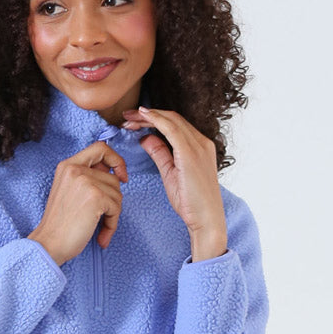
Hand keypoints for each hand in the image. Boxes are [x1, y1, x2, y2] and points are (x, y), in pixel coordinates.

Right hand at [27, 140, 128, 264]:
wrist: (49, 244)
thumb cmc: (60, 225)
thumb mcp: (69, 191)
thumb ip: (88, 178)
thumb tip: (116, 175)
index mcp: (67, 165)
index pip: (100, 148)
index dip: (116, 160)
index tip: (121, 177)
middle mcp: (75, 169)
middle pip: (113, 178)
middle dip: (112, 201)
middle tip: (102, 218)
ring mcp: (85, 181)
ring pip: (117, 194)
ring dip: (112, 215)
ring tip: (99, 229)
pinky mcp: (95, 196)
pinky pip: (116, 208)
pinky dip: (112, 224)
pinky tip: (101, 236)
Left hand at [122, 106, 226, 246]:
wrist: (206, 219)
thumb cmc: (191, 202)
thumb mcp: (170, 173)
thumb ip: (160, 154)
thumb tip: (146, 138)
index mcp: (199, 146)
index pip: (174, 124)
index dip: (153, 118)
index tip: (134, 120)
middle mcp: (202, 142)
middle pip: (172, 118)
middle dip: (147, 115)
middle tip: (126, 116)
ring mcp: (198, 146)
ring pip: (171, 120)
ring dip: (148, 116)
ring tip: (128, 118)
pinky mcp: (191, 153)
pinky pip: (172, 129)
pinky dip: (156, 120)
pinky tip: (143, 117)